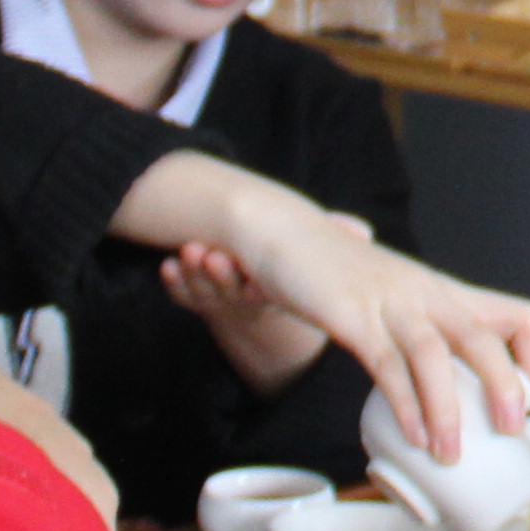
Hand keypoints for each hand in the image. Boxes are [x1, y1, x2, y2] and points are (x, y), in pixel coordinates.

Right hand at [118, 150, 529, 456]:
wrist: (278, 230)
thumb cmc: (334, 271)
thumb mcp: (392, 295)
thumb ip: (418, 327)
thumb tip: (438, 380)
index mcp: (442, 291)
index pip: (514, 313)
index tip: (526, 393)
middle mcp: (424, 293)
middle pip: (483, 335)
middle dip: (505, 385)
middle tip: (512, 430)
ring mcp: (388, 301)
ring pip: (435, 353)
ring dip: (448, 409)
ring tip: (450, 454)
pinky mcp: (349, 314)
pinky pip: (385, 363)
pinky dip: (404, 402)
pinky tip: (412, 434)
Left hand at [155, 241, 326, 393]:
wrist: (258, 292)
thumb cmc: (292, 268)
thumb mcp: (315, 256)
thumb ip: (334, 237)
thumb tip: (364, 231)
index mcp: (270, 294)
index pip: (263, 294)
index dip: (257, 288)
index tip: (254, 282)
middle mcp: (241, 299)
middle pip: (228, 292)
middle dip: (219, 276)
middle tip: (212, 257)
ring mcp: (215, 297)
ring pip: (201, 290)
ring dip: (193, 272)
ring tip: (188, 252)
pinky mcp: (193, 294)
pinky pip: (180, 293)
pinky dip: (172, 282)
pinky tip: (165, 266)